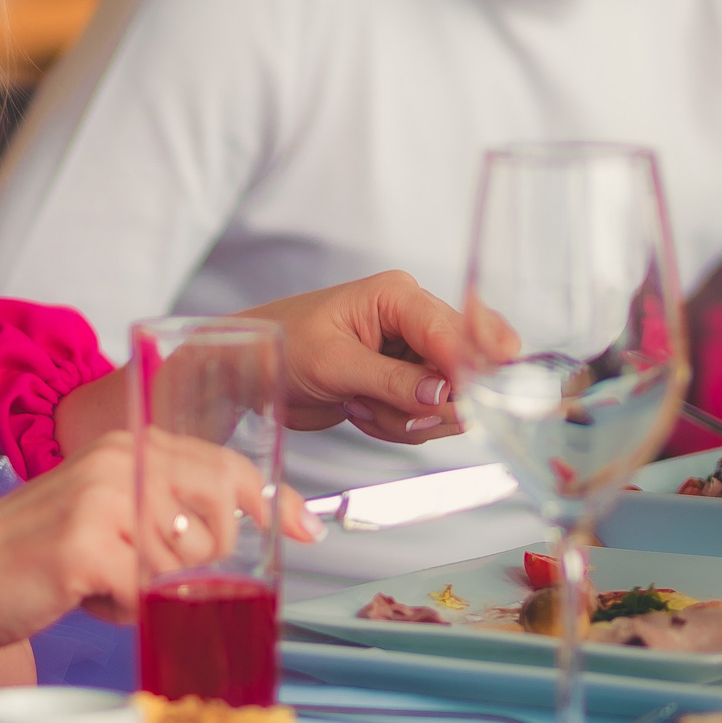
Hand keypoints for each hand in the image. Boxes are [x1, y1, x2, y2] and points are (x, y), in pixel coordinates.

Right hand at [0, 431, 319, 645]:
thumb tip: (236, 534)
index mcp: (129, 447)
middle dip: (201, 564)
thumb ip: (161, 507)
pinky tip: (87, 596)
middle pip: (216, 522)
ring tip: (102, 582)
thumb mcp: (104, 509)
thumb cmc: (32, 553)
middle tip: (151, 576)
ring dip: (150, 591)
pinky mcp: (88, 548)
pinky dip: (122, 610)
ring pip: (183, 564)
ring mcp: (105, 503)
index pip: (224, 466)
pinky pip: (145, 595)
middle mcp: (121, 462)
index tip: (305, 529)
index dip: (273, 501)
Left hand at [237, 270, 483, 442]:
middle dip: (428, 403)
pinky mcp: (405, 385)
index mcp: (398, 297)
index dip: (464, 370)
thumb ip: (391, 380)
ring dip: (403, 418)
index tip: (464, 402)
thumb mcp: (333, 363)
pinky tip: (359, 411)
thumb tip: (442, 394)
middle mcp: (414, 321)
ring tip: (358, 404)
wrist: (256, 368)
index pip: (453, 332)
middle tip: (393, 413)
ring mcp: (412, 356)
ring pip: (445, 402)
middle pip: (463, 370)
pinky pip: (425, 418)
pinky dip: (394, 425)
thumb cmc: (283, 343)